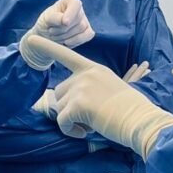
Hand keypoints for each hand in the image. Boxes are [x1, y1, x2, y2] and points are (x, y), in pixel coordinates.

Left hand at [19, 0, 94, 69]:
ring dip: (65, 36)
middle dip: (62, 29)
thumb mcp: (46, 19)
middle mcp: (79, 10)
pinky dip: (76, 40)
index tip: (65, 22)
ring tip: (55, 36)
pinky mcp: (88, 32)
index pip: (75, 4)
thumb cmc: (46, 24)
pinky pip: (88, 35)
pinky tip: (66, 42)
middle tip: (51, 31)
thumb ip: (55, 18)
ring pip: (81, 28)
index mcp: (68, 1)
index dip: (71, 14)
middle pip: (77, 20)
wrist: (46, 36)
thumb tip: (66, 22)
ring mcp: (85, 21)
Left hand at [26, 36, 172, 159]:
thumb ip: (90, 89)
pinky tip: (85, 133)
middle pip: (60, 93)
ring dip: (71, 120)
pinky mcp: (77, 104)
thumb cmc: (130, 110)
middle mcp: (85, 75)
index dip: (48, 47)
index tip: (32, 39)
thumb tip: (71, 104)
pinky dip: (70, 131)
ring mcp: (81, 88)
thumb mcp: (111, 89)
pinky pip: (62, 122)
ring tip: (91, 124)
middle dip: (69, 108)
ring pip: (60, 108)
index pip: (67, 55)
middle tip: (89, 117)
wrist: (140, 120)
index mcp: (94, 69)